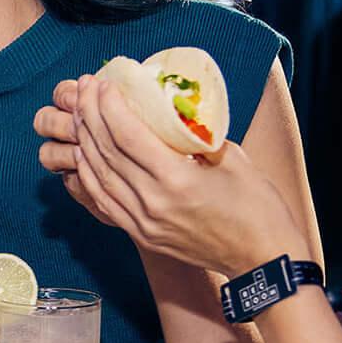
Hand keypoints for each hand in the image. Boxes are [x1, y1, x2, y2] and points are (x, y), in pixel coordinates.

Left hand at [34, 75, 302, 277]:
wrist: (262, 260)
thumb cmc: (257, 207)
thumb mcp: (234, 160)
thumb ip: (199, 136)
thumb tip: (173, 111)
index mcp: (178, 181)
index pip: (129, 137)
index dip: (110, 107)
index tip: (103, 83)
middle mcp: (153, 203)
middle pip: (108, 152)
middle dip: (91, 116)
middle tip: (85, 88)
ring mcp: (143, 223)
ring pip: (99, 176)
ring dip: (84, 142)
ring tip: (79, 113)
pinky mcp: (141, 235)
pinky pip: (103, 201)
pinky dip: (89, 175)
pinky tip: (83, 154)